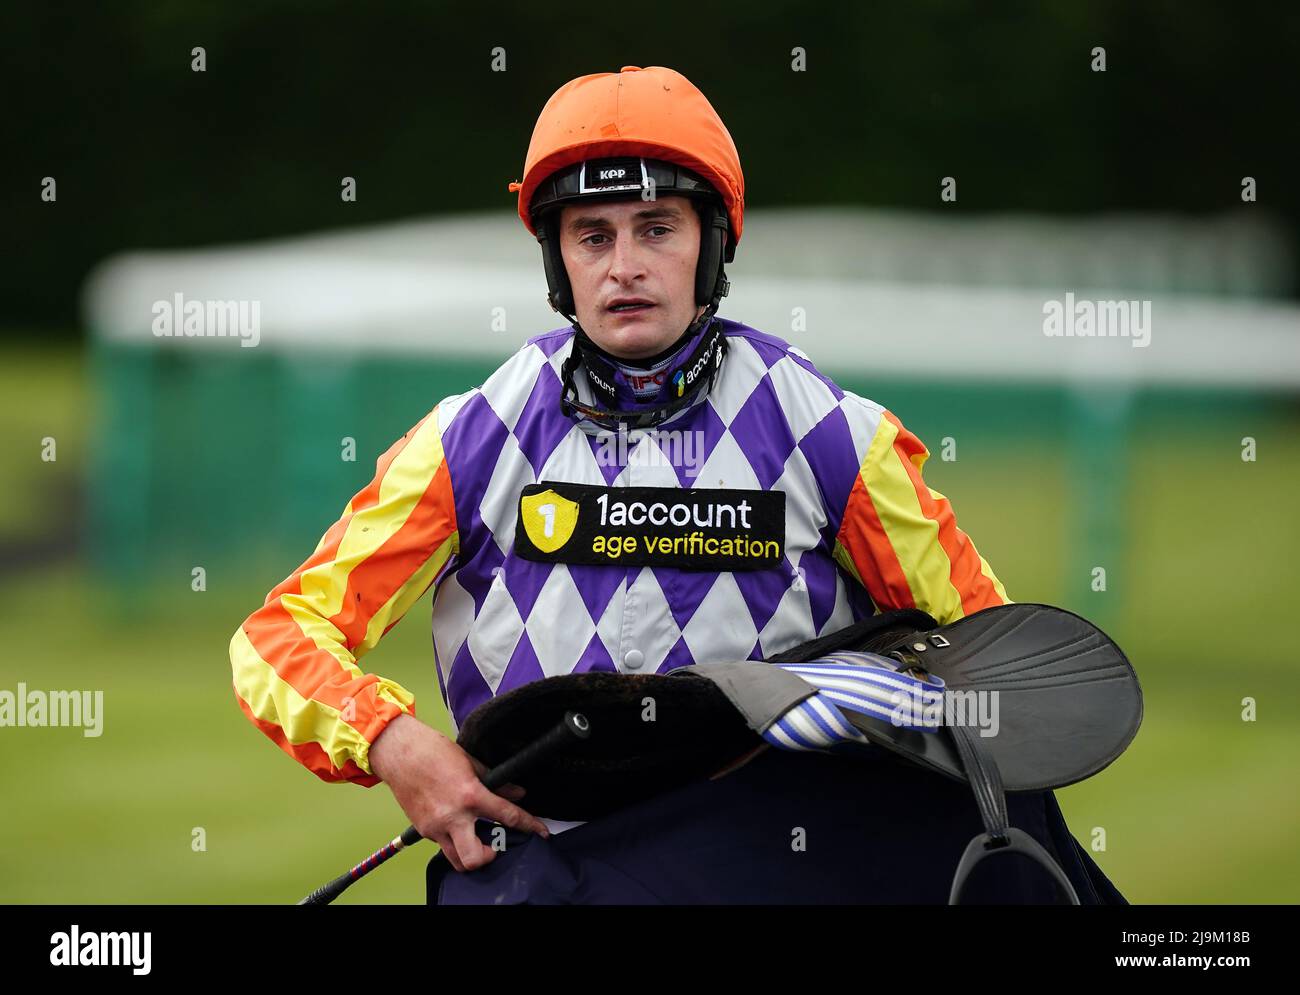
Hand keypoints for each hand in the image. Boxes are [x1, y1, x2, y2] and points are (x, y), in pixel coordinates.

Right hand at [369, 713, 549, 871]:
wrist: (399, 753)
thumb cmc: (433, 752)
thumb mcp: (471, 763)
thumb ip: (496, 783)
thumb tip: (516, 794)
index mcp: (470, 794)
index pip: (507, 816)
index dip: (529, 825)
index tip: (541, 832)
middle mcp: (453, 816)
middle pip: (475, 857)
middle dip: (491, 856)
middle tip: (496, 845)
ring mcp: (435, 826)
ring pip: (456, 860)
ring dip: (470, 856)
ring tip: (477, 841)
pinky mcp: (422, 830)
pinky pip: (442, 845)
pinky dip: (453, 840)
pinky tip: (456, 825)